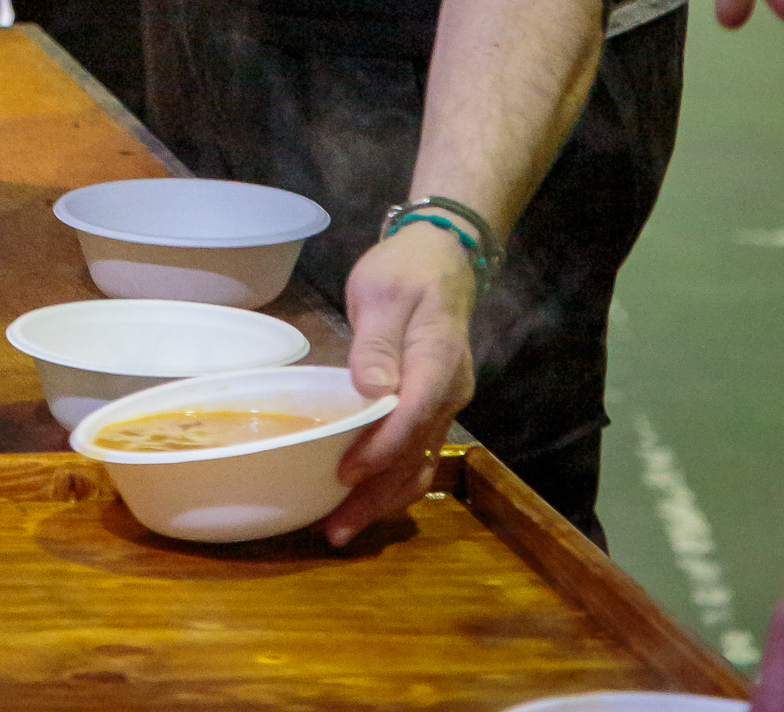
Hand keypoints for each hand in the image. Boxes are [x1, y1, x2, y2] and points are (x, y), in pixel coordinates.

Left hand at [327, 221, 475, 545]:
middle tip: (335, 529)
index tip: (344, 473)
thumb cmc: (407, 268)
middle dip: (377, 497)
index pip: (413, 417)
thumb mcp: (383, 292)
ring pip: (419, 465)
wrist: (441, 255)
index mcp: (437, 361)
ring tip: (342, 527)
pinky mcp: (431, 407)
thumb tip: (371, 389)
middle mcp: (448, 392)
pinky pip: (416, 454)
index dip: (380, 451)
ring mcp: (443, 404)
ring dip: (384, 500)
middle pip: (416, 456)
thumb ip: (376, 343)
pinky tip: (363, 499)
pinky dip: (390, 482)